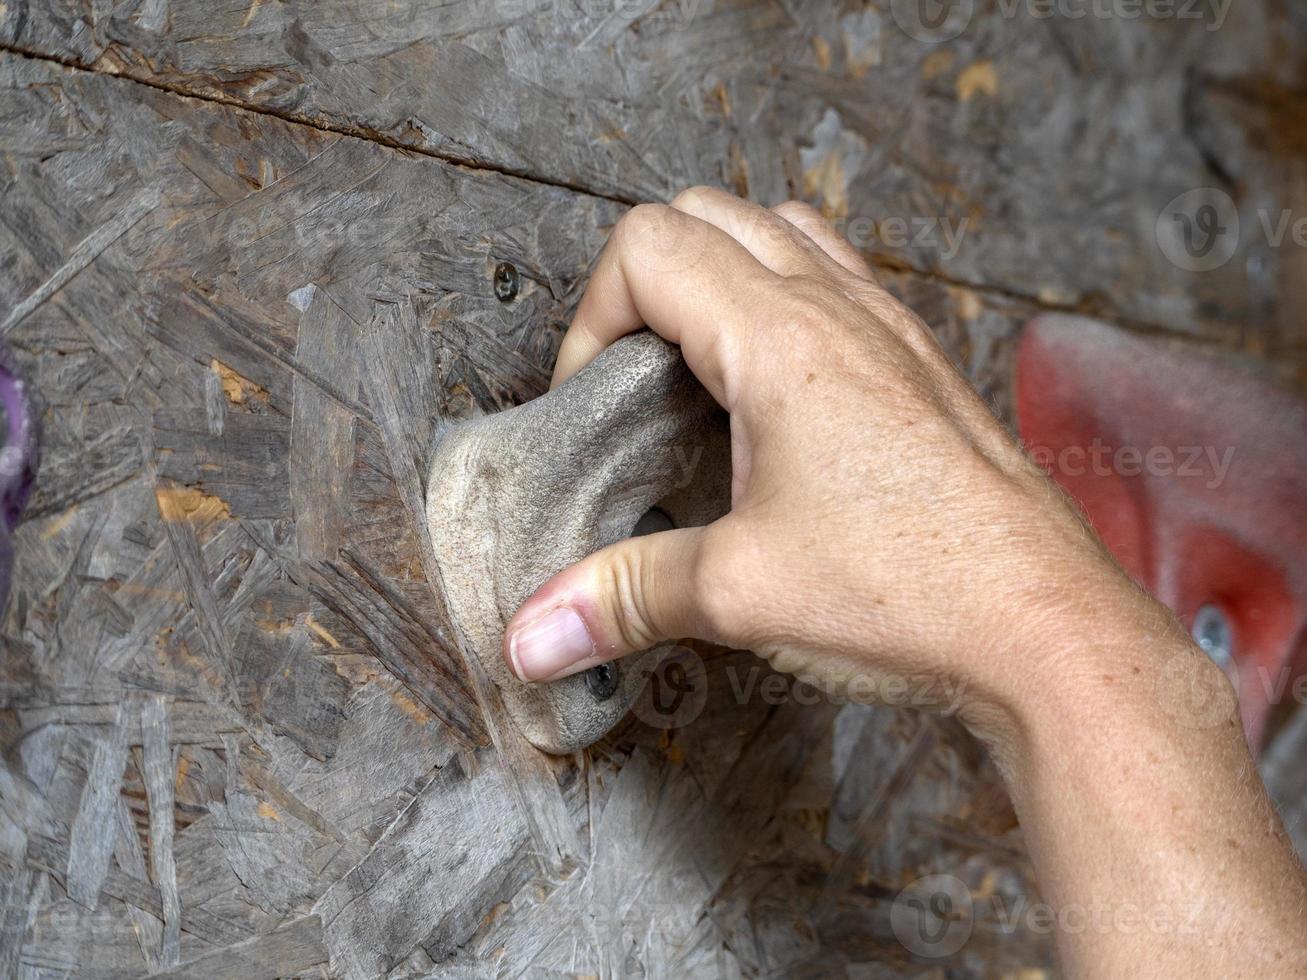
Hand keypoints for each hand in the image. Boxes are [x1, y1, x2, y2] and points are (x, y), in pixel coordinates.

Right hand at [500, 186, 1168, 751]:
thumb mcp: (740, 594)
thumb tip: (533, 634)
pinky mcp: (920, 365)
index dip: (591, 319)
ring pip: (779, 229)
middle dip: (642, 283)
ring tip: (697, 366)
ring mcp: (889, 330)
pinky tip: (777, 390)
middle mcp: (839, 312)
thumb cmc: (915, 591)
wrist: (1043, 627)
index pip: (647, 249)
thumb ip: (622, 598)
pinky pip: (838, 277)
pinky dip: (784, 297)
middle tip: (631, 377)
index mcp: (782, 341)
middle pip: (705, 215)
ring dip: (719, 273)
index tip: (593, 400)